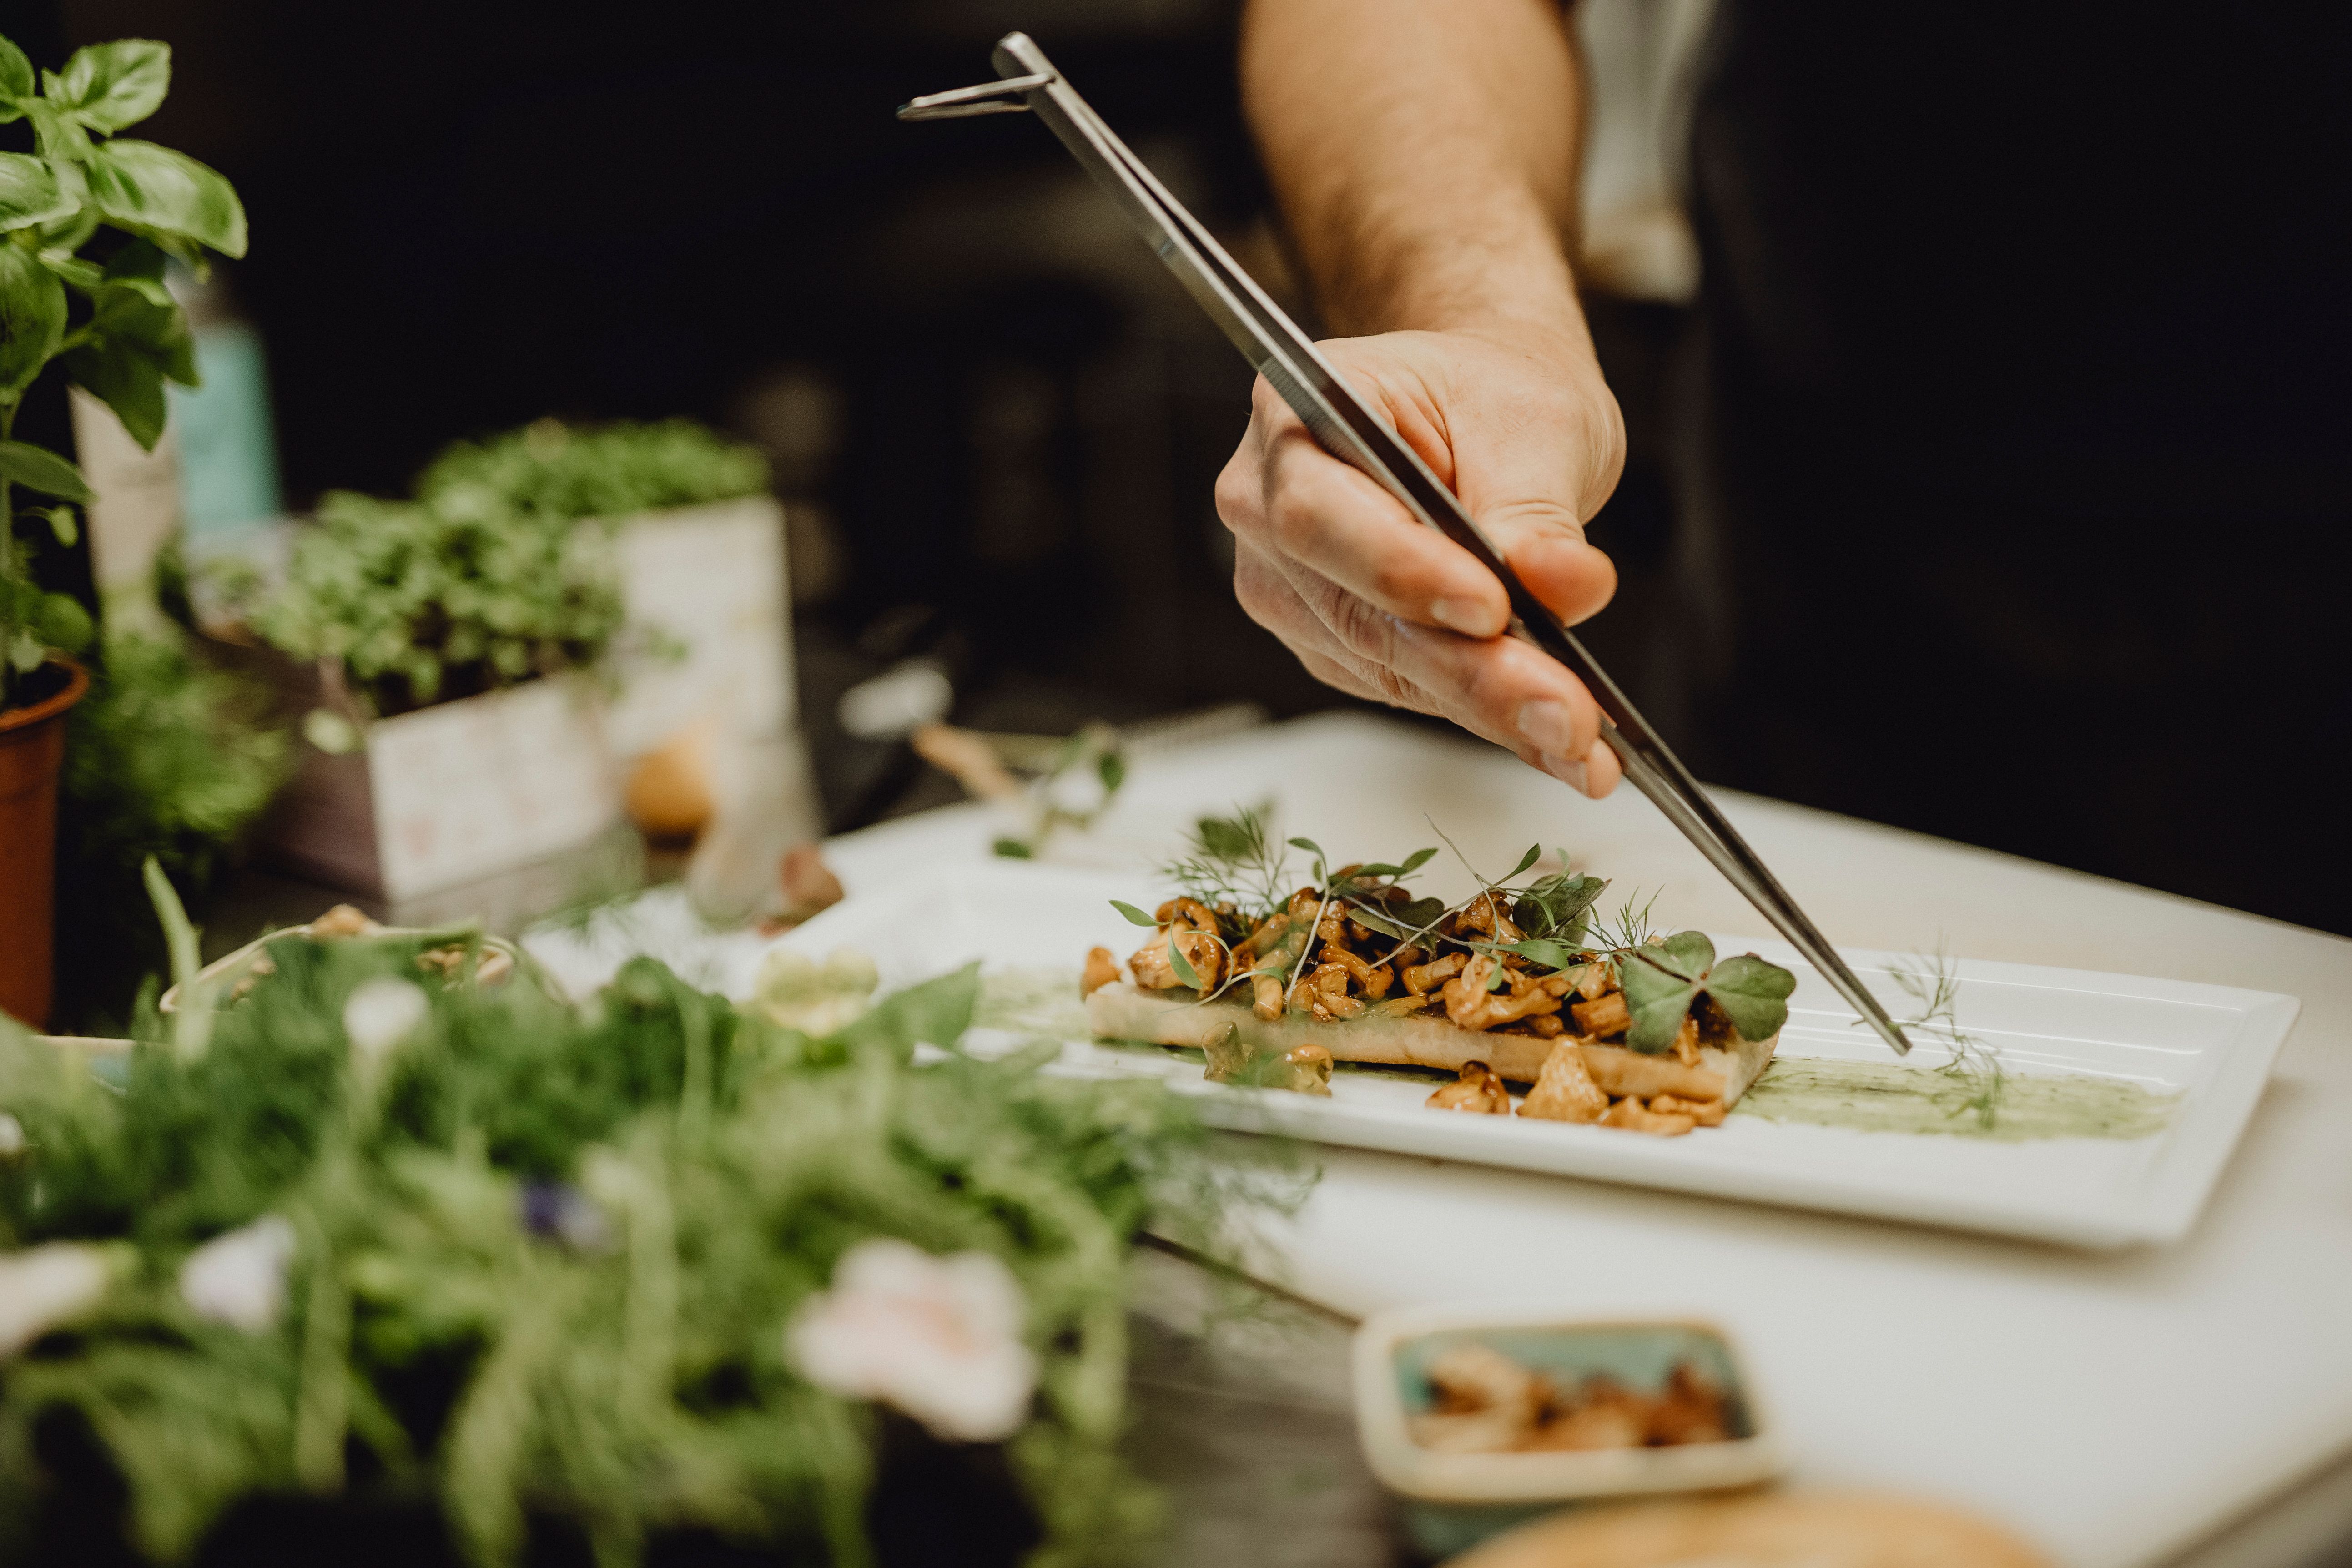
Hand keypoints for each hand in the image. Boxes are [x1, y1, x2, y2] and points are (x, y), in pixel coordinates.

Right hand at [1214, 326, 1628, 794]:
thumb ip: (1537, 510)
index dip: (1401, 571)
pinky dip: (1485, 710)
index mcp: (1295, 415)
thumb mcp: (1534, 423)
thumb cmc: (1494, 391)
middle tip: (1563, 709)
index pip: (1320, 514)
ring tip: (1579, 733)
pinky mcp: (1333, 642)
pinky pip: (1405, 686)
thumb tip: (1564, 584)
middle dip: (1469, 667)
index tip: (1492, 608)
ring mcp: (1295, 587)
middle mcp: (1269, 507)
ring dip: (1487, 705)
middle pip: (1354, 610)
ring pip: (1384, 663)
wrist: (1493, 410)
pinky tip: (1552, 735)